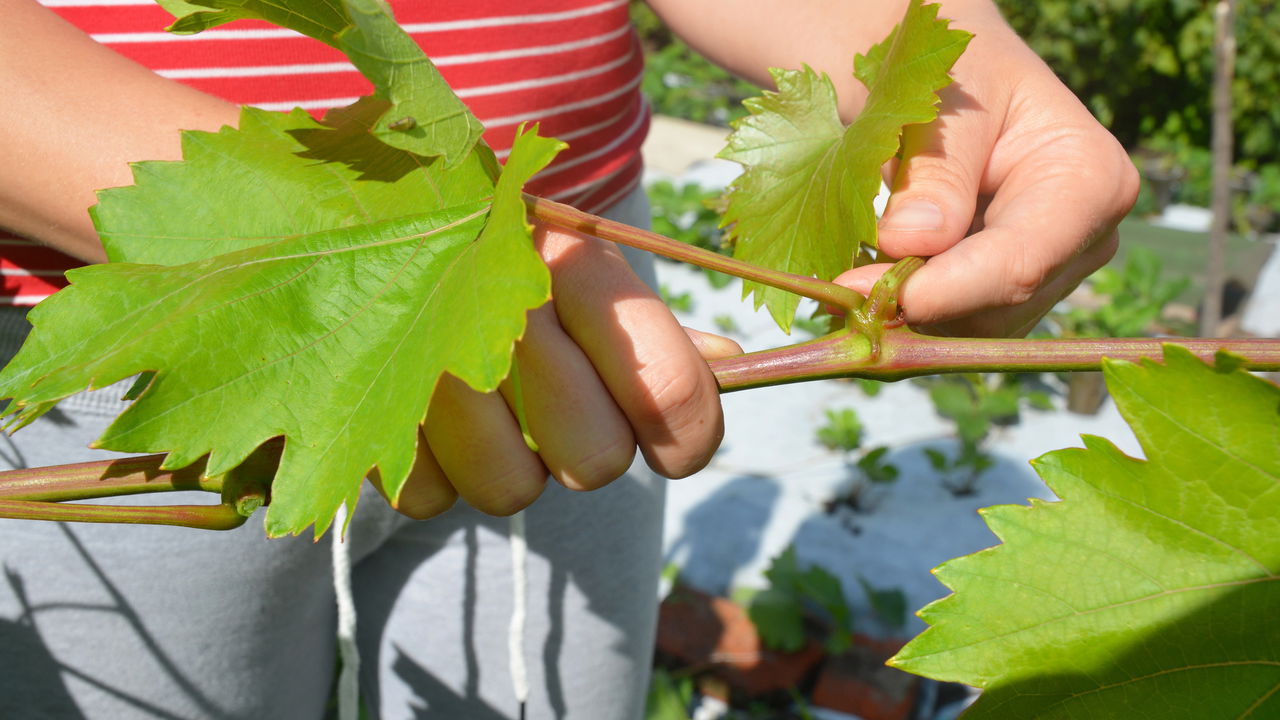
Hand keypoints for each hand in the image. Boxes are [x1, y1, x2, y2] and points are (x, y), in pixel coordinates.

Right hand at [371, 222, 741, 518]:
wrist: (362, 216)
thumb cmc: (502, 253)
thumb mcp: (583, 266)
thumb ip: (654, 326)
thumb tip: (732, 368)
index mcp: (574, 262)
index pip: (669, 389)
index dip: (691, 437)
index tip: (677, 445)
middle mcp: (501, 308)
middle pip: (597, 460)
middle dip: (590, 447)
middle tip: (560, 405)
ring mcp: (422, 360)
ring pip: (513, 491)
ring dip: (512, 463)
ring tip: (489, 404)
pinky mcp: (361, 410)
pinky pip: (432, 499)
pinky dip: (438, 470)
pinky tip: (429, 412)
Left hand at [834, 14, 1139, 337]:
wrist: (951, 84)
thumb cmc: (954, 76)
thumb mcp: (942, 102)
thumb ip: (934, 173)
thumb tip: (911, 244)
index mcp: (1092, 182)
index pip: (1019, 263)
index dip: (942, 290)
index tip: (861, 290)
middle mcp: (1086, 243)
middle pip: (996, 309)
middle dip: (913, 306)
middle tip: (835, 290)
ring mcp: (1051, 277)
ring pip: (970, 331)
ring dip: (903, 317)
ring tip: (846, 280)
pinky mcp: (1009, 298)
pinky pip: (954, 329)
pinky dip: (904, 316)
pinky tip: (866, 286)